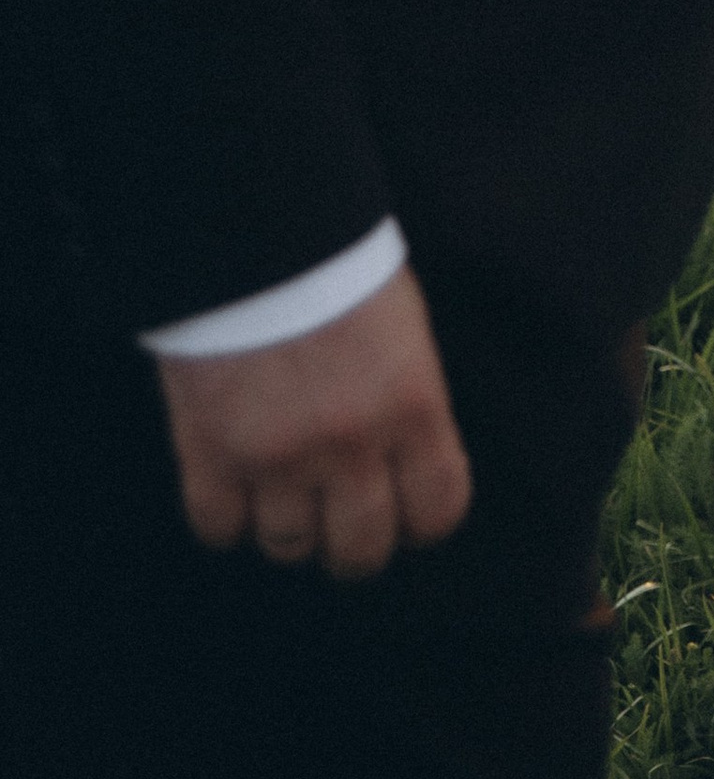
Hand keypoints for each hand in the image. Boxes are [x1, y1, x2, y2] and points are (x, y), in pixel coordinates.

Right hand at [155, 263, 473, 582]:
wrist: (255, 228)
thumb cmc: (338, 264)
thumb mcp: (404, 327)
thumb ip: (409, 400)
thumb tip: (408, 459)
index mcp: (414, 405)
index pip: (438, 510)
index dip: (422, 521)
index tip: (408, 515)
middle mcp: (351, 444)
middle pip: (360, 550)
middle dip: (354, 545)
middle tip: (342, 523)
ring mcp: (277, 455)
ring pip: (289, 546)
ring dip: (289, 529)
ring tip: (285, 497)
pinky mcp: (210, 452)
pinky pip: (219, 528)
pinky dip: (226, 518)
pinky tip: (234, 487)